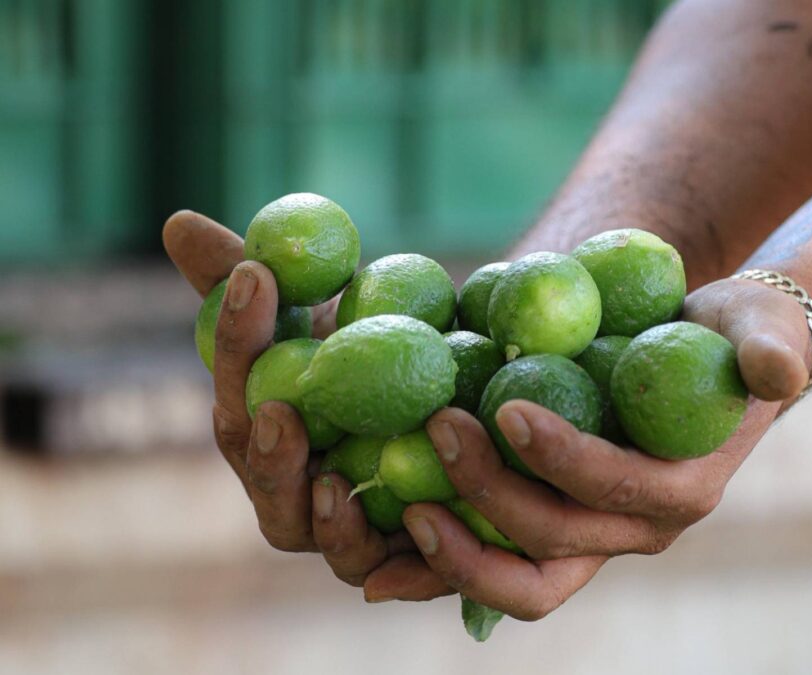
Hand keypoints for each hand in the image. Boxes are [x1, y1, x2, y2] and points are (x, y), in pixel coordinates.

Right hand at [162, 210, 452, 598]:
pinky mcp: (403, 560)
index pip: (239, 390)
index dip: (239, 338)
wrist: (455, 393)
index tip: (254, 280)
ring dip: (322, 517)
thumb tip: (177, 223)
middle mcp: (294, 491)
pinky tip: (413, 525)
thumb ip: (254, 276)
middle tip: (278, 411)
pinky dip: (397, 560)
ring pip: (319, 539)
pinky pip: (394, 568)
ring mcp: (344, 533)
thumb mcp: (324, 309)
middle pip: (268, 482)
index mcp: (263, 432)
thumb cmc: (370, 349)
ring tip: (334, 482)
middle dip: (266, 452)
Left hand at [368, 278, 811, 619]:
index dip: (566, 459)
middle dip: (491, 497)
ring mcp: (590, 536)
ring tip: (398, 509)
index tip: (509, 409)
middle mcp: (635, 531)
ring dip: (455, 555)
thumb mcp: (763, 329)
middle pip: (556, 546)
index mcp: (683, 490)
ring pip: (521, 579)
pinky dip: (443, 563)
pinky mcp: (553, 524)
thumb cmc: (733, 339)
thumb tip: (773, 370)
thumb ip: (773, 347)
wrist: (708, 363)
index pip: (619, 490)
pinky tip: (388, 538)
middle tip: (438, 429)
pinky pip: (496, 561)